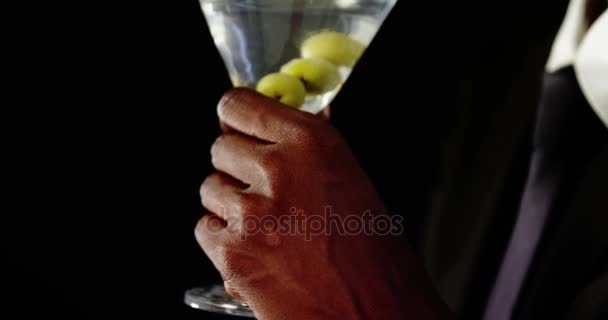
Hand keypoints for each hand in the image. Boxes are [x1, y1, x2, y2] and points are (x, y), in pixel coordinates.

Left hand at [195, 88, 451, 318]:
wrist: (377, 313)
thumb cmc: (374, 255)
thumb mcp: (350, 181)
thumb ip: (308, 151)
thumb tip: (281, 129)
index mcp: (312, 143)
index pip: (239, 106)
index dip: (236, 119)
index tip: (238, 127)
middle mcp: (278, 170)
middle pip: (220, 148)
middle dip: (237, 166)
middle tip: (261, 189)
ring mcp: (251, 214)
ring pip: (210, 189)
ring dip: (230, 204)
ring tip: (266, 226)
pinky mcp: (233, 255)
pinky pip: (205, 230)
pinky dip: (223, 240)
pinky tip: (255, 250)